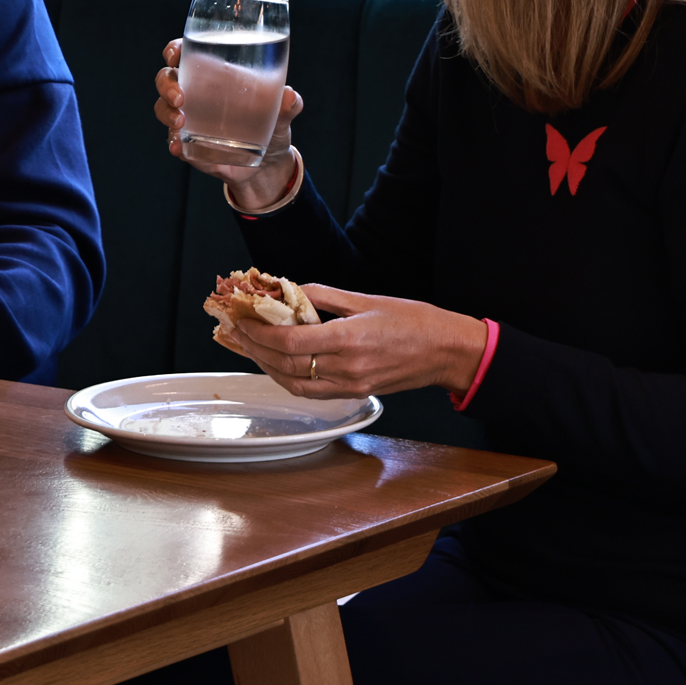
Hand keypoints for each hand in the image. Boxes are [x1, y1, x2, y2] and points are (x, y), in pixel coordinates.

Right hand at [153, 39, 304, 212]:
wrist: (267, 164)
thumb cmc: (271, 126)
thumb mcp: (282, 114)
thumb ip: (288, 105)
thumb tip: (289, 96)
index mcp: (214, 75)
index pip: (186, 54)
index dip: (174, 50)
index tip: (175, 53)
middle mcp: (196, 93)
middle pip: (166, 78)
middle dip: (167, 84)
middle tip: (180, 97)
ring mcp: (189, 118)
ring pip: (163, 107)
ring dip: (166, 111)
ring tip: (180, 121)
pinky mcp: (189, 143)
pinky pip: (172, 139)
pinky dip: (173, 142)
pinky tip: (178, 147)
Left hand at [219, 285, 488, 400]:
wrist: (446, 351)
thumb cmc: (413, 320)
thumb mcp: (365, 299)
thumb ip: (323, 296)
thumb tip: (290, 291)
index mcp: (347, 339)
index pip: (289, 340)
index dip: (259, 332)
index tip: (243, 319)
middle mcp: (346, 367)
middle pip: (285, 363)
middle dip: (256, 348)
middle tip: (238, 332)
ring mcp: (350, 385)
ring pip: (294, 382)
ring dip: (268, 366)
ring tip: (252, 348)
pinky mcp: (354, 393)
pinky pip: (311, 391)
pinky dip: (288, 379)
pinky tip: (278, 364)